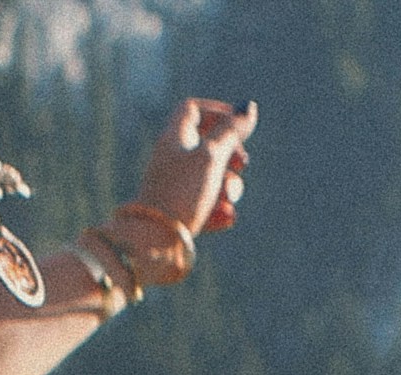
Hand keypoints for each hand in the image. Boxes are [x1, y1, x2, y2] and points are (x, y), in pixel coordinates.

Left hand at [135, 94, 253, 238]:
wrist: (152, 242)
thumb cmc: (180, 193)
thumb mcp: (210, 156)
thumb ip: (230, 132)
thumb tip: (248, 107)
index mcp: (174, 138)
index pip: (193, 110)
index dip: (217, 112)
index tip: (237, 124)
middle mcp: (173, 161)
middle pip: (208, 146)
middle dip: (231, 154)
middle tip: (241, 165)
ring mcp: (176, 188)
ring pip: (211, 179)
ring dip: (229, 187)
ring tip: (228, 199)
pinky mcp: (179, 215)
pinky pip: (206, 206)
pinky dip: (219, 210)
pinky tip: (227, 218)